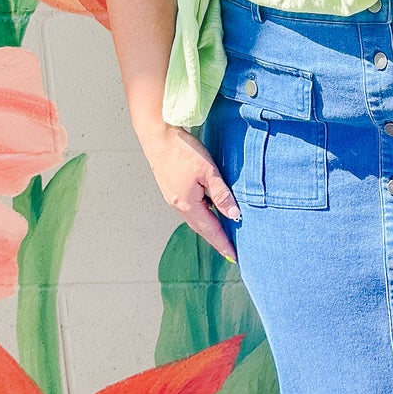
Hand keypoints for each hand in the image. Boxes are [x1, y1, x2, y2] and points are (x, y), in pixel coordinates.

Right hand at [140, 122, 240, 260]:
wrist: (158, 136)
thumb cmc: (182, 151)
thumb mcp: (208, 172)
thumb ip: (222, 195)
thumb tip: (234, 215)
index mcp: (188, 204)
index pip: (210, 230)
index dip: (223, 243)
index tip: (234, 256)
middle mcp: (178, 205)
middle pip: (201, 228)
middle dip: (216, 240)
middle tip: (230, 250)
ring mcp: (173, 198)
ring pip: (195, 219)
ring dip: (209, 228)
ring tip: (223, 234)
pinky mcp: (171, 190)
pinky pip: (190, 209)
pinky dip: (202, 215)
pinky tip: (210, 212)